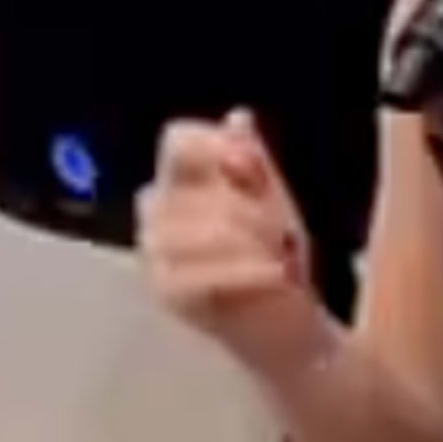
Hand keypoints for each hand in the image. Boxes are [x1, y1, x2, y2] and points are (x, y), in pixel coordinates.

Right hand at [140, 110, 322, 356]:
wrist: (287, 325)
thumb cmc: (277, 258)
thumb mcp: (276, 202)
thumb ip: (256, 162)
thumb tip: (238, 116)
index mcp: (183, 180)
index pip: (177, 139)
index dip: (212, 145)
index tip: (250, 165)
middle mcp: (158, 211)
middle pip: (187, 188)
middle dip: (245, 208)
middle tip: (282, 232)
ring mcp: (155, 253)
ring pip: (190, 230)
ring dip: (246, 241)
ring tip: (279, 255)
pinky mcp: (165, 291)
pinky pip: (195, 273)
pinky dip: (244, 272)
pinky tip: (276, 274)